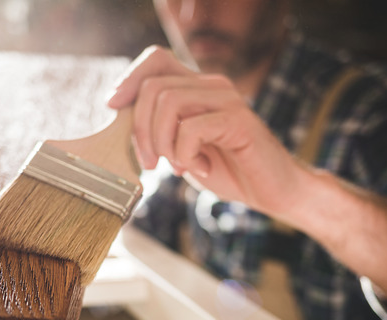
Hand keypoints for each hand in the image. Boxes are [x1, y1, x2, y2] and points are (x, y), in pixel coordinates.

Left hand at [107, 46, 301, 214]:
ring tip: (176, 166)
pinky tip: (201, 169)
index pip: (156, 59)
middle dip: (140, 129)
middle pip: (154, 86)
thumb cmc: (228, 171)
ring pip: (169, 103)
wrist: (273, 192)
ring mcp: (227, 99)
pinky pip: (192, 129)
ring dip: (162, 142)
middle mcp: (212, 85)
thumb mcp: (181, 149)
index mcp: (197, 87)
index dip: (129, 79)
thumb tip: (119, 119)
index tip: (113, 107)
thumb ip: (158, 130)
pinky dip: (186, 155)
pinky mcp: (240, 120)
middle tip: (149, 162)